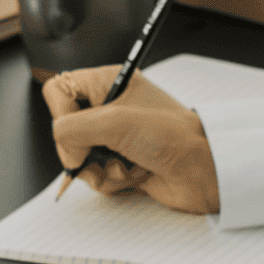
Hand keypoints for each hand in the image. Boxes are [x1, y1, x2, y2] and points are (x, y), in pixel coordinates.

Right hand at [43, 67, 220, 213]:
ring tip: (126, 165)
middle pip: (65, 130)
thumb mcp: (117, 122)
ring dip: (99, 169)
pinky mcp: (120, 163)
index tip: (78, 130)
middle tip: (101, 153)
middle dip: (82, 150)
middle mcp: (109, 108)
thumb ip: (73, 128)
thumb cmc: (175, 137)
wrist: (204, 172)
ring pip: (78, 157)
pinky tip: (135, 175)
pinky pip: (94, 175)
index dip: (62, 114)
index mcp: (109, 83)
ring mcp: (114, 137)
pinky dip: (111, 180)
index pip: (59, 90)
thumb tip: (62, 145)